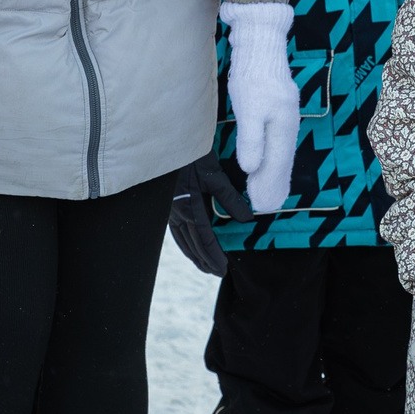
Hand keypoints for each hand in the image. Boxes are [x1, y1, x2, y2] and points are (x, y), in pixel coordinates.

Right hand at [165, 157, 249, 277]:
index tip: (223, 268)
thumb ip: (229, 198)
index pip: (203, 238)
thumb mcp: (214, 174)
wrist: (168, 140)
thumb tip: (247, 220)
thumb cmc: (192, 153)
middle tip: (217, 273)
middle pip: (191, 244)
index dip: (214, 255)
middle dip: (204, 261)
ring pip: (181, 240)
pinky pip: (176, 231)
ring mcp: (169, 210)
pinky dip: (185, 243)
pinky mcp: (167, 205)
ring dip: (194, 255)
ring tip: (205, 266)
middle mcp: (176, 212)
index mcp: (189, 206)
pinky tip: (190, 245)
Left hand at [221, 0, 299, 214]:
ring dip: (274, 172)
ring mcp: (285, 116)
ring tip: (269, 191)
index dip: (269, 185)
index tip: (262, 205)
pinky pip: (279, 141)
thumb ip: (252, 139)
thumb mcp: (249, 109)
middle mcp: (288, 124)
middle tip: (265, 205)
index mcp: (283, 127)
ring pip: (281, 151)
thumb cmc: (253, 75)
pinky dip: (274, 157)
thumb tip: (251, 168)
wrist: (261, 43)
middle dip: (274, 184)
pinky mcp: (278, 108)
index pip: (276, 164)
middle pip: (282, 161)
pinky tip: (269, 161)